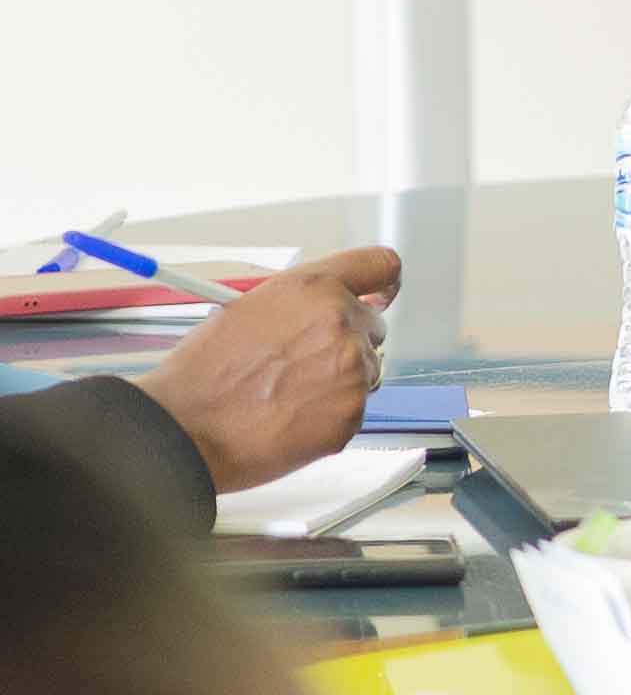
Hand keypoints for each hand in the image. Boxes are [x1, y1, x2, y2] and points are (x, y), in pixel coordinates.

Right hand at [139, 247, 404, 489]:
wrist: (183, 429)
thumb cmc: (201, 374)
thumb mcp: (246, 311)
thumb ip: (298, 305)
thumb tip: (326, 310)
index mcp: (314, 288)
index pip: (380, 265)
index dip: (383, 282)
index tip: (383, 294)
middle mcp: (342, 322)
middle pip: (373, 326)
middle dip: (347, 342)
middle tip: (302, 365)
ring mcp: (352, 369)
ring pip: (365, 371)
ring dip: (338, 381)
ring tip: (285, 396)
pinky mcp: (352, 413)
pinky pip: (353, 409)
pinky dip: (329, 416)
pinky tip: (288, 419)